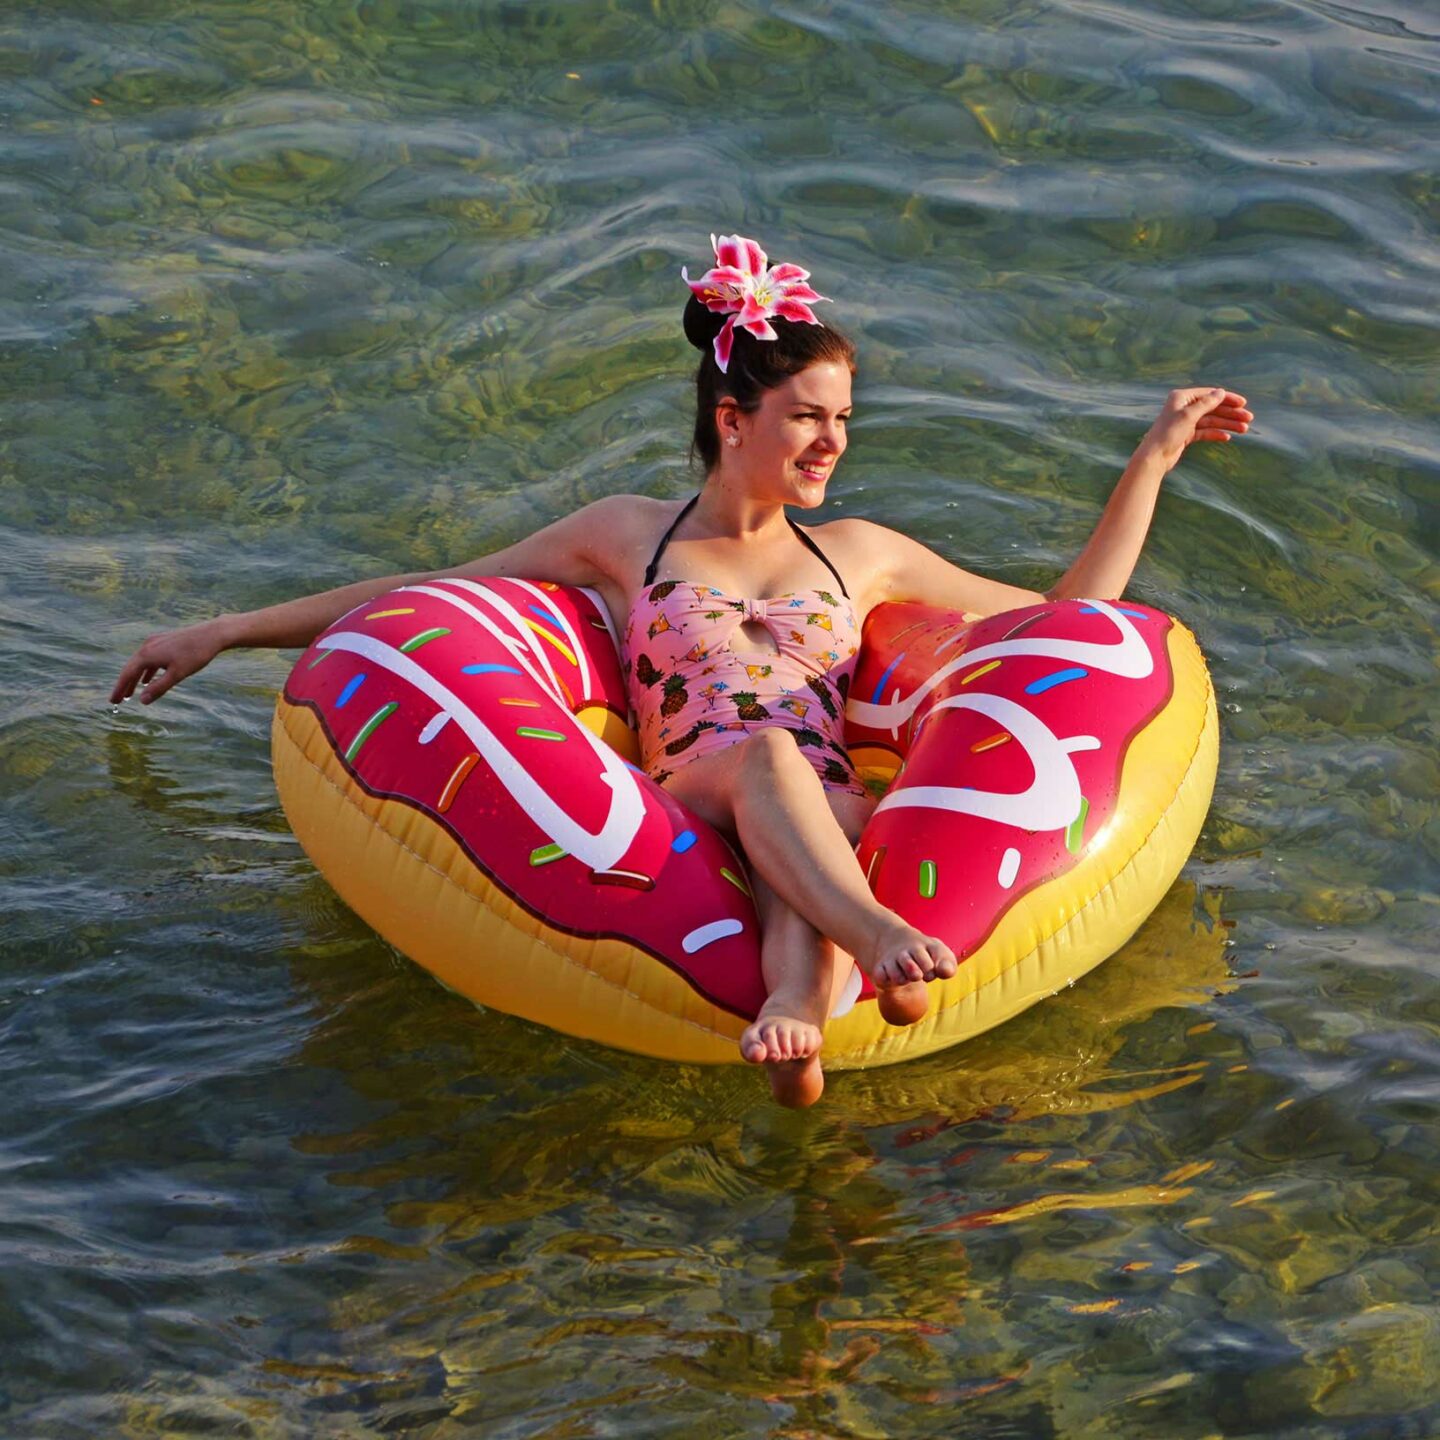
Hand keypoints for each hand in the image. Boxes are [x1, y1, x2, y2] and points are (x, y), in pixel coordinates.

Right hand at [111, 617, 232, 705]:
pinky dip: (146, 670)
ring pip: (140, 663)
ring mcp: (155, 642)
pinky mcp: (164, 641)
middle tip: (118, 700)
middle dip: (124, 685)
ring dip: (135, 678)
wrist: (212, 633)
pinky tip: (146, 680)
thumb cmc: (196, 655)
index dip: (119, 689)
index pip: (127, 674)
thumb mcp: (177, 674)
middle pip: (131, 668)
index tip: (113, 701)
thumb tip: (142, 701)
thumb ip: (159, 688)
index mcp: (147, 654)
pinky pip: (150, 658)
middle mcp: (147, 646)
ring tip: (131, 693)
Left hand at [1140, 387, 1251, 472]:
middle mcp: (1183, 407)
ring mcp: (1185, 422)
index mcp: (1182, 398)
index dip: (1227, 398)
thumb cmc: (1168, 433)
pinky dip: (1215, 434)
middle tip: (1248, 419)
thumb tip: (1221, 392)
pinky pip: (1205, 432)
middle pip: (1212, 408)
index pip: (1209, 394)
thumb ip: (1206, 403)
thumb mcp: (1189, 416)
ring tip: (1244, 429)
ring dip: (1227, 424)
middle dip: (1231, 413)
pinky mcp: (1185, 435)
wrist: (1154, 457)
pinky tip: (1227, 437)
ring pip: (1211, 421)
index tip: (1243, 403)